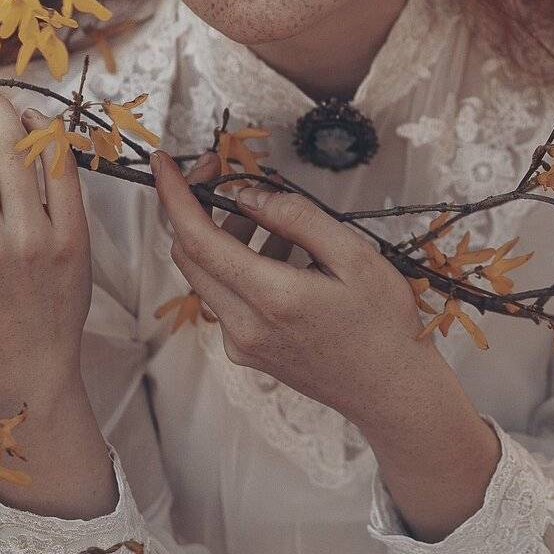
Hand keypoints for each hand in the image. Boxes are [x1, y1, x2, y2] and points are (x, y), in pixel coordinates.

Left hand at [152, 149, 428, 430]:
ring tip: (276, 218)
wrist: (391, 392)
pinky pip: (227, 294)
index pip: (197, 240)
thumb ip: (297, 217)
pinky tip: (283, 252)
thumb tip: (248, 193)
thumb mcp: (354, 254)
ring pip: (208, 273)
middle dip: (198, 205)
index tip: (163, 161)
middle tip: (226, 172)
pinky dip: (241, 262)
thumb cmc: (382, 321)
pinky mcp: (247, 351)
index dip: (175, 195)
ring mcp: (242, 344)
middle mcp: (244, 327)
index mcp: (271, 298)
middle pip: (190, 255)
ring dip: (226, 233)